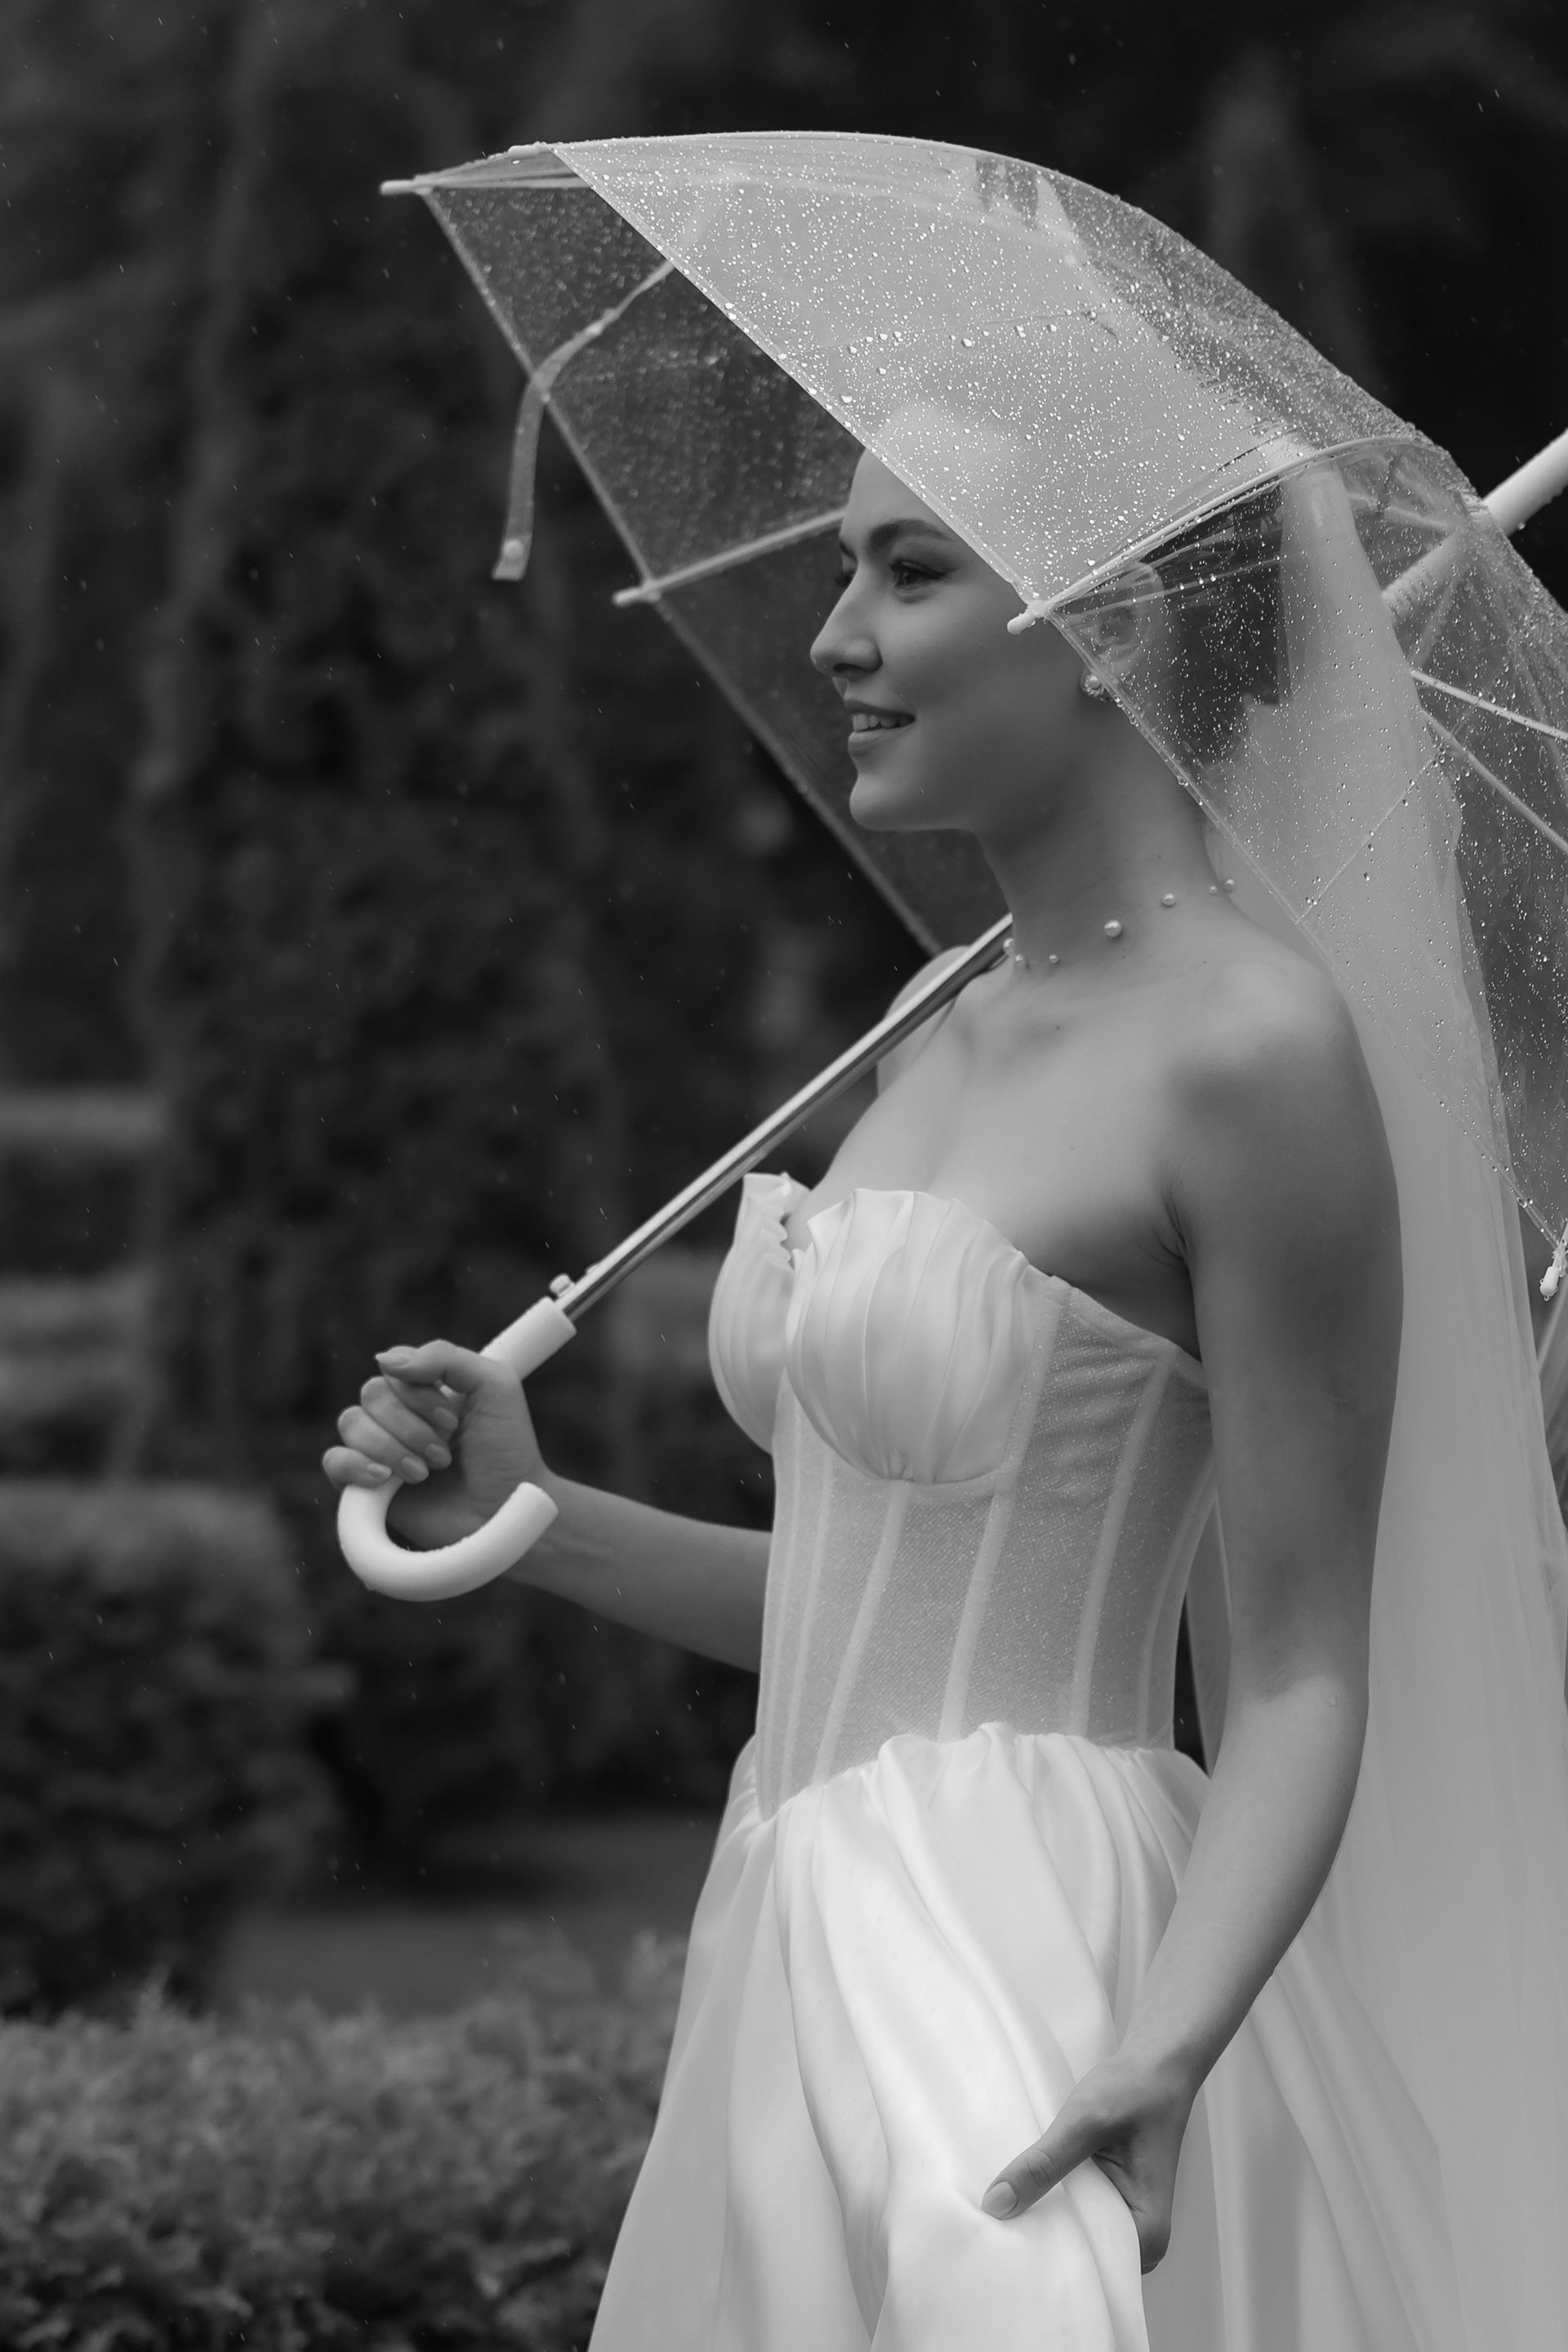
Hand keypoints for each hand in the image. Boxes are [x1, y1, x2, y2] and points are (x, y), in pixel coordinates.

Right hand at [322, 1339, 552, 1551]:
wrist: (506, 1514)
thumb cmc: (508, 1451)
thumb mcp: (494, 1386)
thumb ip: (445, 1357)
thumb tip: (384, 1359)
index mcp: (428, 1389)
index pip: (395, 1367)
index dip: (418, 1392)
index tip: (452, 1420)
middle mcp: (401, 1416)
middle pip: (372, 1393)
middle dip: (410, 1426)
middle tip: (444, 1455)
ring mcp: (381, 1450)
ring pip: (351, 1422)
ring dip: (391, 1447)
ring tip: (426, 1473)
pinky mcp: (367, 1486)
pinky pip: (333, 1461)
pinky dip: (354, 1465)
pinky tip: (385, 1478)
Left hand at [980, 2050, 1196, 2271]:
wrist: (1157, 2064)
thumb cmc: (1135, 2088)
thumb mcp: (1085, 2122)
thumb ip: (1043, 2163)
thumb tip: (997, 2203)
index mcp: (1148, 2231)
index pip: (1090, 2269)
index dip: (1046, 2259)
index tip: (1003, 2247)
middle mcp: (1141, 2237)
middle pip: (1080, 2258)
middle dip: (1040, 2243)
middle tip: (992, 2229)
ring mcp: (1125, 2219)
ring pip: (1075, 2236)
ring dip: (1043, 2219)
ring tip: (1003, 2210)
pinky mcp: (1110, 2201)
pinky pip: (1076, 2215)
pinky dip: (1051, 2202)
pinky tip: (1024, 2191)